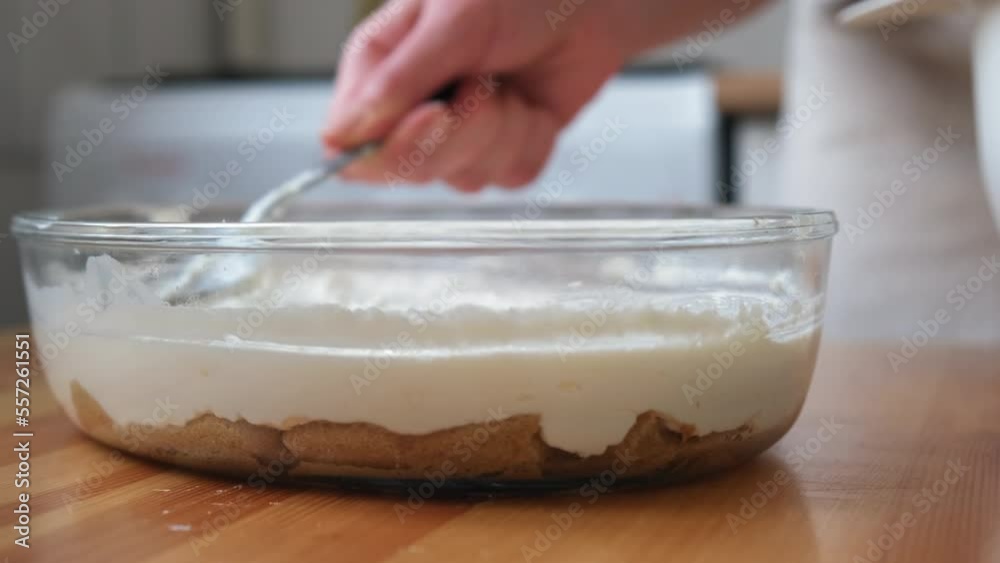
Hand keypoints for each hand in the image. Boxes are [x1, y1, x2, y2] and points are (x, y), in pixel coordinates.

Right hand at [323, 0, 624, 191]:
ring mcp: (458, 138)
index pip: (349, 144)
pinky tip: (533, 103)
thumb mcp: (452, 21)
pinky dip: (532, 139)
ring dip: (501, 130)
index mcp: (379, 72)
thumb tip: (343, 136)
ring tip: (508, 82)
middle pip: (407, 170)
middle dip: (459, 132)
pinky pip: (511, 177)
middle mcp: (412, 112)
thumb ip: (401, 79)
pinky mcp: (503, 152)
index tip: (435, 114)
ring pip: (464, 179)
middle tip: (484, 84)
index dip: (386, 148)